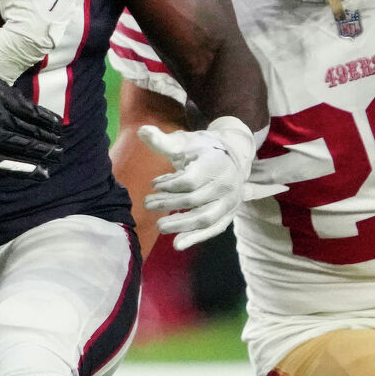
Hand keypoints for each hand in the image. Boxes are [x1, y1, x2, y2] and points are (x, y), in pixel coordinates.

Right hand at [0, 71, 62, 175]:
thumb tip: (6, 83)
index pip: (28, 109)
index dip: (45, 120)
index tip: (57, 126)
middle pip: (29, 129)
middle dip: (48, 138)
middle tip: (62, 146)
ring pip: (22, 146)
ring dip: (42, 153)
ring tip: (56, 158)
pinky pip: (7, 163)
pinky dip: (26, 169)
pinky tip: (40, 173)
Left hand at [138, 116, 268, 248]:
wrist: (233, 156)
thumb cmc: (203, 149)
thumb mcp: (184, 141)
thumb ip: (163, 141)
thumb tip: (141, 131)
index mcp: (216, 163)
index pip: (190, 180)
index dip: (169, 185)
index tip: (154, 184)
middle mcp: (227, 184)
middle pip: (195, 200)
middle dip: (169, 204)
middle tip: (147, 204)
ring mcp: (230, 201)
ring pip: (206, 218)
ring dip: (181, 224)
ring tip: (159, 226)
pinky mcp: (229, 214)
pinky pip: (214, 229)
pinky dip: (196, 238)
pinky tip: (177, 244)